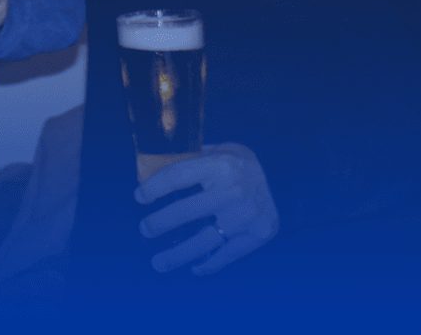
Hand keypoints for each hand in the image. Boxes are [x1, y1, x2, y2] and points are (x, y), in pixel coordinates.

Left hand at [135, 142, 278, 274]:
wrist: (281, 176)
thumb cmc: (237, 162)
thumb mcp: (215, 150)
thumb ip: (188, 161)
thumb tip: (149, 172)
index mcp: (220, 165)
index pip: (178, 176)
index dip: (155, 187)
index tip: (139, 197)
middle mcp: (234, 191)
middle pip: (187, 211)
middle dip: (161, 222)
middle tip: (144, 229)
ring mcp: (247, 216)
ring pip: (206, 240)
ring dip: (179, 254)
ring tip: (158, 263)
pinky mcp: (259, 234)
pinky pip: (228, 253)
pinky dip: (210, 264)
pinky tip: (194, 268)